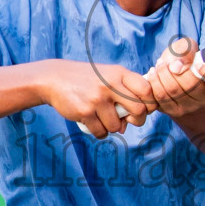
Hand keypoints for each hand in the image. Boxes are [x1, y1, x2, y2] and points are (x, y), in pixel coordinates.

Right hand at [37, 60, 154, 137]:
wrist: (54, 78)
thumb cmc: (87, 80)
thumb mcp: (108, 75)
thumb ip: (125, 92)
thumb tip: (135, 121)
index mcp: (119, 73)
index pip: (147, 90)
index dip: (150, 103)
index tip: (144, 108)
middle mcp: (110, 85)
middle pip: (139, 110)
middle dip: (138, 120)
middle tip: (130, 120)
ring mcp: (97, 98)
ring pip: (118, 126)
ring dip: (113, 127)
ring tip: (103, 117)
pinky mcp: (85, 111)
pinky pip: (101, 132)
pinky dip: (99, 132)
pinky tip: (93, 122)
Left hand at [144, 37, 204, 118]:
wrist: (175, 78)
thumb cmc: (185, 61)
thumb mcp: (187, 49)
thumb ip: (185, 51)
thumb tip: (177, 67)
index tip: (198, 64)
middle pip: (189, 84)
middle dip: (171, 69)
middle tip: (164, 62)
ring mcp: (190, 107)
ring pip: (172, 92)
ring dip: (159, 75)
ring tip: (157, 67)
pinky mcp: (174, 112)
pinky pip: (160, 100)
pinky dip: (152, 84)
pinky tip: (152, 75)